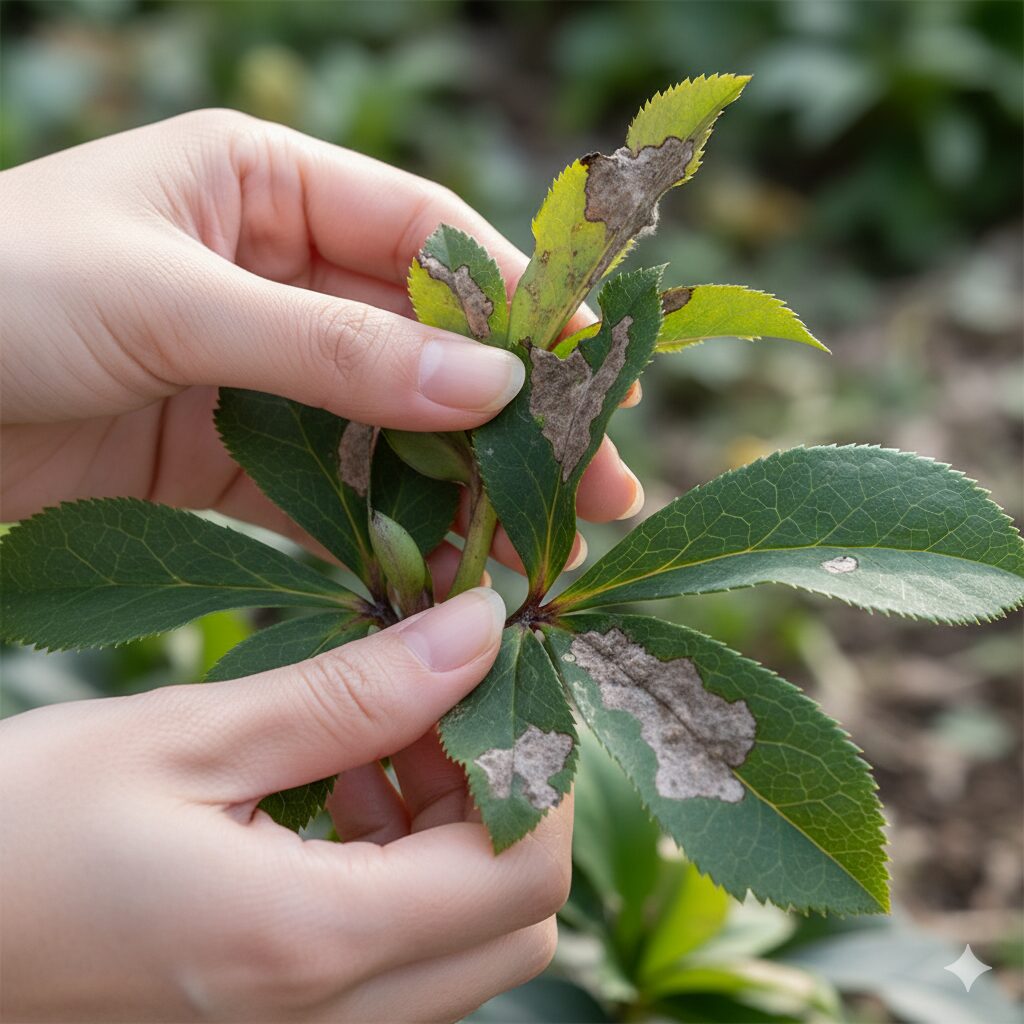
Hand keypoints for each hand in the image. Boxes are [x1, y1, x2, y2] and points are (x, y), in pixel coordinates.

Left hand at [0, 109, 644, 565]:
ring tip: (528, 548)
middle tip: (591, 486)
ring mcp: (255, 369)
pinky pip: (326, 491)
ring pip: (385, 427)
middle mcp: (273, 270)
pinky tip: (433, 575)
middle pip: (425, 342)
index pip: (427, 235)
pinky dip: (379, 531)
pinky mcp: (225, 455)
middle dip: (508, 415)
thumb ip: (335, 348)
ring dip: (456, 487)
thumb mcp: (169, 302)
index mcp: (263, 184)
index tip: (586, 374)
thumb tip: (490, 384)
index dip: (518, 304)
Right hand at [0, 589, 571, 1021]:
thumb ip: (353, 693)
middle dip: (504, 795)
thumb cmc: (18, 830)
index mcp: (309, 946)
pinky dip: (403, 865)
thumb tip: (478, 632)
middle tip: (432, 702)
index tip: (492, 674)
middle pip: (518, 916)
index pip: (526, 874)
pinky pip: (402, 952)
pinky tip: (335, 791)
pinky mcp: (281, 1018)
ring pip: (469, 937)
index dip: (535, 763)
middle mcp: (326, 1021)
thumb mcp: (189, 737)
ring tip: (368, 739)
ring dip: (453, 827)